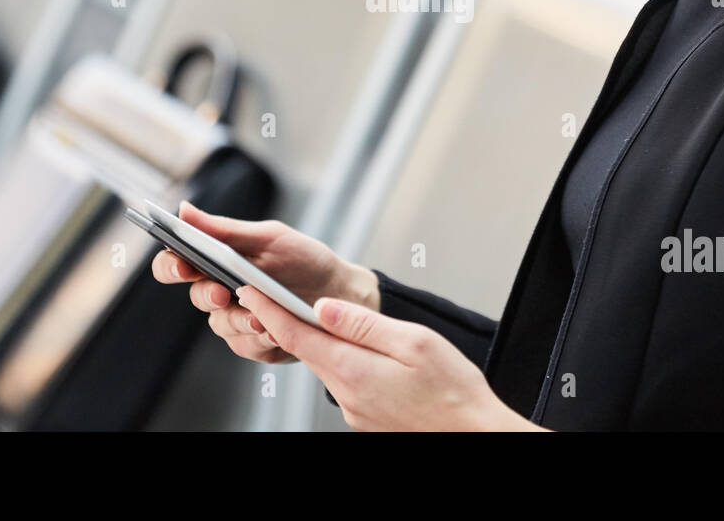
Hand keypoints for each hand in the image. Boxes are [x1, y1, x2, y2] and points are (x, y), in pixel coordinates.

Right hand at [151, 201, 378, 364]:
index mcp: (219, 260)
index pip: (178, 263)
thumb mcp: (269, 237)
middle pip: (196, 297)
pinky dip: (260, 338)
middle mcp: (222, 291)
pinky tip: (276, 330)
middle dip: (208, 295)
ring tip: (263, 315)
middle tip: (224, 294)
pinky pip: (244, 346)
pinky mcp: (254, 343)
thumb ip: (225, 230)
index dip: (172, 265)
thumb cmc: (304, 259)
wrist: (341, 292)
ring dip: (240, 319)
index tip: (183, 265)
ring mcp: (237, 318)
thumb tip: (184, 210)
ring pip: (220, 325)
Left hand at [235, 284, 546, 430]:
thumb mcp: (413, 342)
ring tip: (326, 316)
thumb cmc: (453, 390)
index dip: (268, 309)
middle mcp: (346, 394)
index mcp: (353, 370)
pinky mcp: (366, 417)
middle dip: (290, 321)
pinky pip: (345, 380)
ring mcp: (355, 410)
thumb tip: (323, 307)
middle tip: (277, 292)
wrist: (474, 433)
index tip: (249, 289)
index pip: (295, 335)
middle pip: (308, 349)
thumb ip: (363, 323)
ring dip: (321, 341)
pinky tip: (363, 351)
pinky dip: (343, 360)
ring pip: (327, 364)